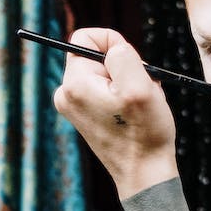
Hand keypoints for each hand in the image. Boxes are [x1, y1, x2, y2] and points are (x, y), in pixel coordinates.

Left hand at [51, 29, 179, 195]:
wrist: (144, 174)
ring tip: (138, 107)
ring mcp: (74, 106)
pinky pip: (106, 90)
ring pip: (106, 73)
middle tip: (138, 92)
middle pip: (96, 55)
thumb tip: (112, 47)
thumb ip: (122, 56)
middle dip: (123, 67)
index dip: (113, 42)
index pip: (85, 37)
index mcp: (74, 84)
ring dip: (128, 82)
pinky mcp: (85, 115)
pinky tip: (134, 114)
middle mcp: (66, 94)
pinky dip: (124, 95)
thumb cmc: (144, 133)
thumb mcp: (140, 86)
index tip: (130, 66)